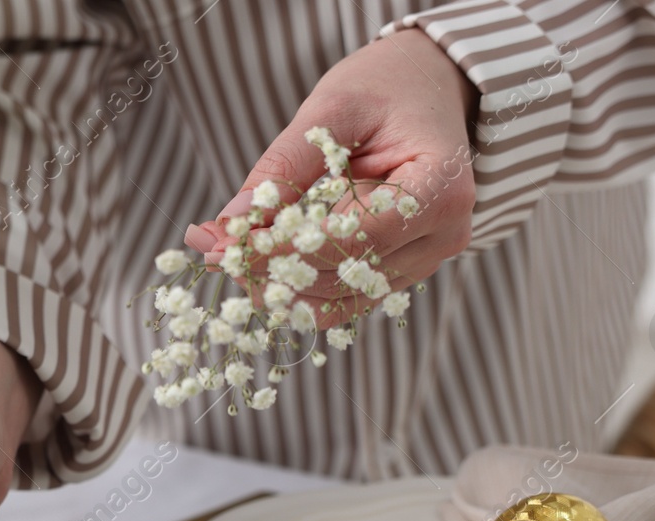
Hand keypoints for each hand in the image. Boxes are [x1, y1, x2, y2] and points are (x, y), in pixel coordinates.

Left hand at [185, 30, 477, 322]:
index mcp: (441, 191)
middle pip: (345, 277)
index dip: (289, 250)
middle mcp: (442, 237)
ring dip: (278, 285)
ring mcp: (423, 260)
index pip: (355, 241)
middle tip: (213, 249)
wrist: (427, 87)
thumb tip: (231, 223)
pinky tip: (255, 265)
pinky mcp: (398, 270)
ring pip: (340, 299)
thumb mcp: (334, 109)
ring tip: (227, 253)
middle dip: (273, 269)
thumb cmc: (387, 86)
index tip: (230, 244)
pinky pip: (342, 298)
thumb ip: (285, 166)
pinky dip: (295, 288)